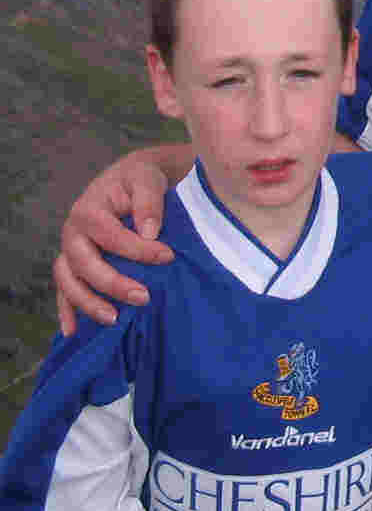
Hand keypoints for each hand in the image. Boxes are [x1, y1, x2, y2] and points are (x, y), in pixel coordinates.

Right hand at [54, 148, 177, 334]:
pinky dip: (67, 311)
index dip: (137, 250)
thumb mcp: (147, 178)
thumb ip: (148, 201)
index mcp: (88, 210)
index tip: (167, 257)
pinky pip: (64, 290)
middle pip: (83, 264)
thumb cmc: (142, 178)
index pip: (110, 236)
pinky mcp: (74, 264)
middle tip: (143, 297)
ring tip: (114, 319)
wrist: (133, 178)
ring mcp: (70, 250)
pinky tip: (72, 332)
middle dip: (112, 283)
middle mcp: (73, 232)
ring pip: (69, 281)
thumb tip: (149, 232)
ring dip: (88, 303)